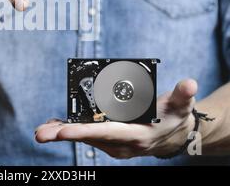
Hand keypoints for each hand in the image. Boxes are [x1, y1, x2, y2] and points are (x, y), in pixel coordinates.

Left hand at [35, 79, 197, 158]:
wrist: (175, 134)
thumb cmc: (175, 116)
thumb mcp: (182, 105)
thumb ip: (184, 94)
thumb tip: (189, 84)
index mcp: (138, 135)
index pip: (107, 132)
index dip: (85, 131)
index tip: (63, 130)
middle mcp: (123, 144)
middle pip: (90, 138)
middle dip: (63, 135)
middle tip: (40, 133)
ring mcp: (115, 144)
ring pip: (85, 138)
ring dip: (62, 133)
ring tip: (41, 130)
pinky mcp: (110, 141)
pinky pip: (88, 136)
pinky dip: (71, 130)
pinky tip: (55, 125)